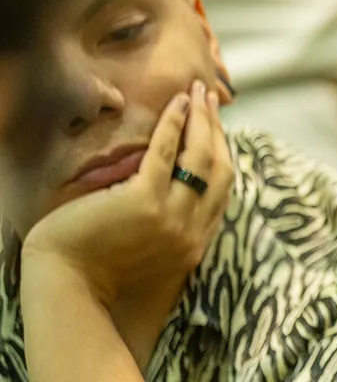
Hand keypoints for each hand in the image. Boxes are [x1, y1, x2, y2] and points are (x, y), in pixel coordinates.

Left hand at [22, 81, 230, 307]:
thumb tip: (171, 192)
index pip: (221, 193)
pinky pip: (165, 155)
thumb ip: (167, 228)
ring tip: (196, 94)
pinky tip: (175, 105)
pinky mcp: (144, 202)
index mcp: (195, 245)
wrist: (70, 287)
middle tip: (211, 100)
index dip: (222, 155)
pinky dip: (173, 126)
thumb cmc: (96, 270)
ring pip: (199, 160)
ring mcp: (172, 218)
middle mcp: (191, 231)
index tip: (215, 129)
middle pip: (219, 172)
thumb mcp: (148, 253)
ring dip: (201, 121)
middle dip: (217, 132)